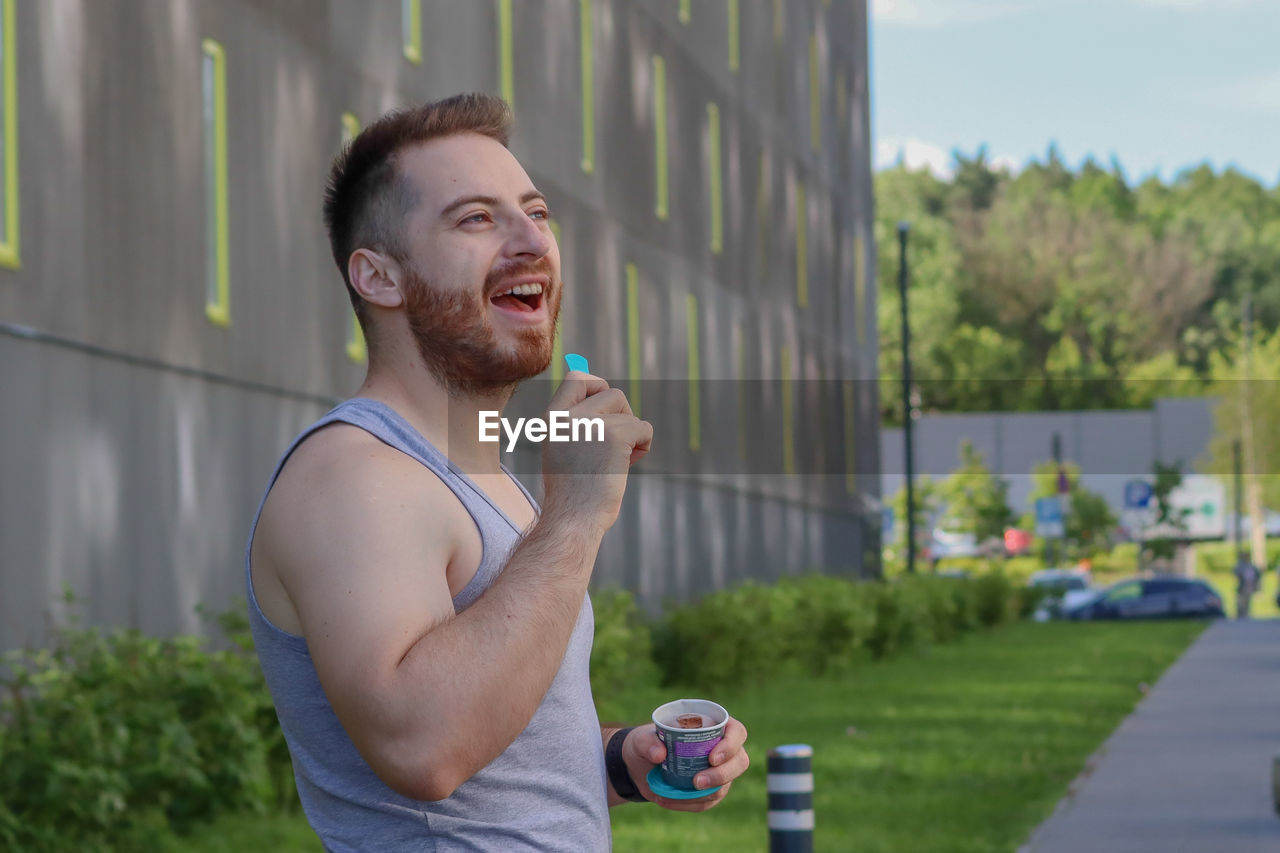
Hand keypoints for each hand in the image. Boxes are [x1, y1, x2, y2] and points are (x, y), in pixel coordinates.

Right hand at [541, 371, 652, 532]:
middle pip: (611, 392)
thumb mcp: (564, 451)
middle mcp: (569, 417)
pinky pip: (643, 428)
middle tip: (619, 441)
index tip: (607, 409)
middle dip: (622, 414)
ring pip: (628, 412)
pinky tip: (629, 464)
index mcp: (553, 420)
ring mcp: (590, 424)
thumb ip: (577, 425)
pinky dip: (643, 445)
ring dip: (632, 433)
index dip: (597, 386)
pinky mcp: (613, 436)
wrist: (573, 520)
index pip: (576, 379)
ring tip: (620, 459)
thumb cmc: (573, 493)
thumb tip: (608, 397)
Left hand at [622, 717, 749, 811]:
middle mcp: (722, 749)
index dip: (730, 746)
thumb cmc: (647, 742)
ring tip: (673, 794)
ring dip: (704, 794)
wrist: (641, 765)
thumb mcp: (641, 738)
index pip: (737, 733)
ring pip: (724, 786)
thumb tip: (660, 754)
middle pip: (739, 762)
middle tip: (697, 782)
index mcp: (714, 726)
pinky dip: (688, 804)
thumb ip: (647, 742)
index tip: (712, 758)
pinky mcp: (709, 791)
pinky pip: (707, 802)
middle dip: (722, 774)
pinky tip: (666, 801)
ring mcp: (718, 772)